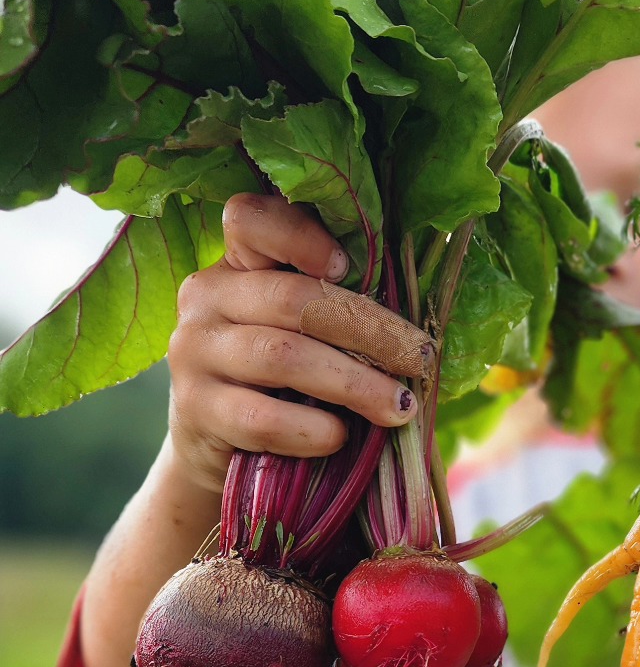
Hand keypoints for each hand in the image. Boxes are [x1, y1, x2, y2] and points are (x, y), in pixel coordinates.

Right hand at [167, 194, 417, 493]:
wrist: (221, 448)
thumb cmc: (283, 380)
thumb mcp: (304, 332)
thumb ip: (337, 309)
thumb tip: (419, 328)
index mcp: (238, 263)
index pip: (250, 218)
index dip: (300, 235)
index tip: (348, 265)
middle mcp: (206, 296)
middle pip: (292, 298)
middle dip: (370, 330)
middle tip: (419, 359)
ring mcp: (193, 351)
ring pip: (282, 355)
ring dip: (354, 384)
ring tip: (399, 407)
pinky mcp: (195, 408)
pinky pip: (261, 417)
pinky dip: (311, 429)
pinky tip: (340, 437)